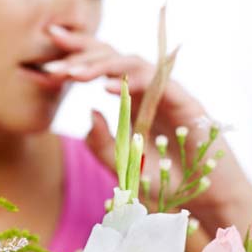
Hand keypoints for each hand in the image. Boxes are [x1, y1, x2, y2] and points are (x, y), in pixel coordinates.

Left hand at [45, 25, 251, 236]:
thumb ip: (101, 143)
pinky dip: (132, 81)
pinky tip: (105, 89)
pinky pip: (158, 82)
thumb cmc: (165, 183)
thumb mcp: (122, 167)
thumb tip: (89, 110)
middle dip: (82, 51)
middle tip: (53, 55)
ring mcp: (165, 95)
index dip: (75, 59)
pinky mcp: (185, 102)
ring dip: (101, 65)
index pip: (100, 68)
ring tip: (75, 75)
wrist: (206, 200)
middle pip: (113, 56)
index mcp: (129, 101)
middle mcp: (145, 92)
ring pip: (131, 63)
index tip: (46, 64)